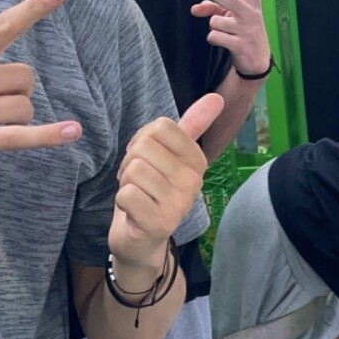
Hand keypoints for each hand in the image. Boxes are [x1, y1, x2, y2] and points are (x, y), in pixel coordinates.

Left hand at [108, 92, 223, 275]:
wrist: (142, 241)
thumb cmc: (152, 192)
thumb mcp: (170, 157)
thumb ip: (191, 126)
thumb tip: (216, 97)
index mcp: (197, 161)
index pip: (163, 126)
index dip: (143, 138)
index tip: (146, 158)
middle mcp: (193, 181)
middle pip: (144, 147)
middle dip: (130, 162)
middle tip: (138, 180)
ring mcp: (178, 204)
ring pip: (134, 169)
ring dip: (126, 182)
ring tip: (136, 194)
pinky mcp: (160, 223)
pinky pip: (127, 193)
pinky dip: (122, 200)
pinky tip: (133, 210)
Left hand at [189, 0, 270, 75]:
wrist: (257, 59)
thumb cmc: (241, 30)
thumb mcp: (230, 16)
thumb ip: (212, 8)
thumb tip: (193, 9)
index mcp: (251, 1)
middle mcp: (251, 12)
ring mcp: (246, 28)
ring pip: (214, 21)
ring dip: (215, 28)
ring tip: (227, 33)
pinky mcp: (241, 43)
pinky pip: (214, 36)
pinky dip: (214, 40)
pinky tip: (226, 43)